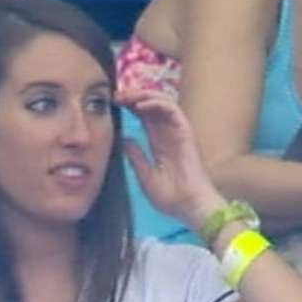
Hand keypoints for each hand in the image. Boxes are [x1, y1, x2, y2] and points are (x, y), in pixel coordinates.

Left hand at [117, 87, 226, 231]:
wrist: (188, 206)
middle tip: (115, 96)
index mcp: (159, 143)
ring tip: (126, 97)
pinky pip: (172, 109)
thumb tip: (124, 139)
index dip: (130, 107)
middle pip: (151, 106)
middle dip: (133, 97)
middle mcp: (168, 134)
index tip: (113, 104)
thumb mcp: (145, 176)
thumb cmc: (171, 197)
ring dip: (143, 95)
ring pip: (162, 102)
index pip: (144, 117)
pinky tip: (140, 105)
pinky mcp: (186, 131)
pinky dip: (156, 103)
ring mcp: (178, 131)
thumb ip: (136, 157)